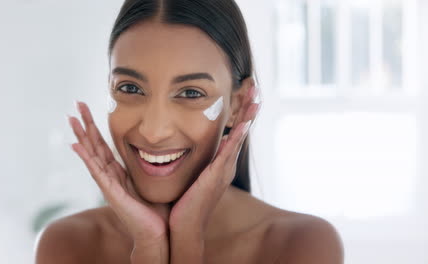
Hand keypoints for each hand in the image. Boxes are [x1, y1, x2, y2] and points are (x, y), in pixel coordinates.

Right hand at [67, 101, 168, 260]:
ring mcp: (108, 184)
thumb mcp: (151, 181)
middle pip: (94, 145)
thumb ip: (149, 167)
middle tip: (76, 104)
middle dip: (86, 124)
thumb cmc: (156, 210)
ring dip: (81, 136)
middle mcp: (110, 176)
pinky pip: (97, 172)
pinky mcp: (111, 192)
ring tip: (71, 119)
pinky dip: (86, 158)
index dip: (96, 127)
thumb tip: (160, 151)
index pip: (104, 145)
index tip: (89, 109)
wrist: (157, 233)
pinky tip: (76, 145)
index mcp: (119, 172)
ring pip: (92, 155)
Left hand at [168, 84, 259, 236]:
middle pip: (241, 130)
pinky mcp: (216, 177)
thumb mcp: (194, 174)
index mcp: (221, 162)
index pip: (234, 131)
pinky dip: (236, 138)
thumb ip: (199, 159)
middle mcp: (227, 164)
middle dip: (248, 108)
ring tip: (255, 98)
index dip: (240, 111)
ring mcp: (224, 171)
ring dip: (247, 118)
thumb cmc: (186, 202)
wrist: (185, 227)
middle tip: (254, 86)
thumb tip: (193, 144)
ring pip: (238, 139)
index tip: (243, 91)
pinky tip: (242, 125)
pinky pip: (228, 154)